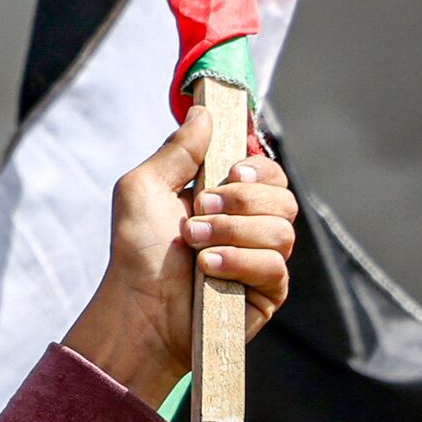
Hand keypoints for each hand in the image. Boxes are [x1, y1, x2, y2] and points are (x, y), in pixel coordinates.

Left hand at [56, 107, 299, 406]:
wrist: (137, 309)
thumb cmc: (137, 251)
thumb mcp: (144, 188)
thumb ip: (177, 150)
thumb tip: (203, 112)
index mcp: (226, 198)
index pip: (268, 171)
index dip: (257, 167)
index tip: (230, 172)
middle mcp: (249, 226)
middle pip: (284, 195)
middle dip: (240, 200)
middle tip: (199, 211)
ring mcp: (261, 260)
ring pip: (282, 229)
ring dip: (233, 232)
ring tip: (195, 244)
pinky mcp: (267, 293)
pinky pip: (275, 266)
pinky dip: (239, 261)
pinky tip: (208, 268)